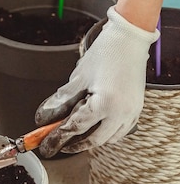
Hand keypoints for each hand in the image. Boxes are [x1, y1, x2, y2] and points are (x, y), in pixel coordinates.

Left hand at [35, 6, 159, 156]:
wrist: (129, 39)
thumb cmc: (107, 52)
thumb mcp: (78, 78)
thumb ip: (61, 100)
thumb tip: (45, 116)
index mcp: (106, 104)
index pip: (76, 127)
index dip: (58, 137)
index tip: (46, 143)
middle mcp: (121, 112)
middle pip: (94, 140)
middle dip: (75, 144)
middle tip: (59, 144)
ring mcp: (132, 112)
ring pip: (110, 139)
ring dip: (92, 139)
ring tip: (76, 136)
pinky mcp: (136, 108)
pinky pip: (121, 130)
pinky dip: (107, 133)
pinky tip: (96, 127)